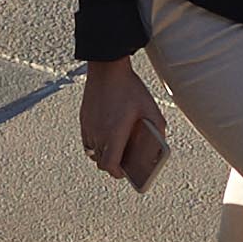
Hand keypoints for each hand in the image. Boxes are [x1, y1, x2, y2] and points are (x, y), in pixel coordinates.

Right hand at [76, 59, 167, 189]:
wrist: (107, 68)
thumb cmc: (129, 87)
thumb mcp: (150, 108)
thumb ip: (157, 128)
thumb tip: (159, 143)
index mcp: (114, 134)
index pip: (110, 165)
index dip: (117, 173)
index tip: (125, 173)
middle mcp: (98, 133)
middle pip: (101, 161)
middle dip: (113, 165)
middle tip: (124, 161)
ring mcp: (88, 126)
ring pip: (92, 152)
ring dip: (104, 154)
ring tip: (116, 149)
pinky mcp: (83, 119)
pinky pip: (87, 140)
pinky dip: (96, 144)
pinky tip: (106, 137)